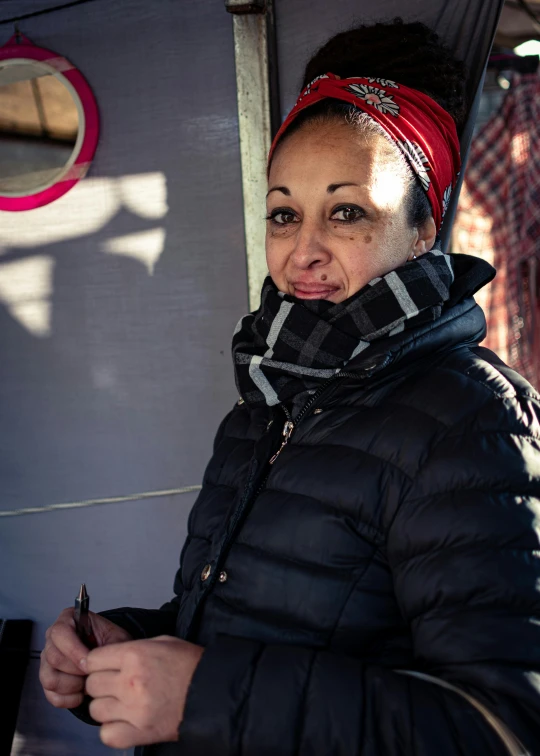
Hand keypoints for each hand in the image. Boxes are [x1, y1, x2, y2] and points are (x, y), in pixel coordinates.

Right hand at [39, 607, 132, 708]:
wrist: (109, 656)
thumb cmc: (111, 643)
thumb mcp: (116, 638)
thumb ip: (109, 645)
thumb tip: (98, 659)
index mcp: (68, 619)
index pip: (60, 633)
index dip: (74, 650)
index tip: (89, 663)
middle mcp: (53, 638)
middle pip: (53, 658)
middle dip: (75, 671)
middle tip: (92, 674)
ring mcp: (47, 660)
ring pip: (49, 679)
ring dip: (72, 686)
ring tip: (88, 683)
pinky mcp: (47, 679)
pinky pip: (51, 695)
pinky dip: (68, 699)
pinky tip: (82, 693)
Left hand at [84, 635, 203, 748]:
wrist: (212, 690)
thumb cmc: (190, 665)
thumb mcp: (163, 642)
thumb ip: (133, 648)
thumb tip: (111, 657)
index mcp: (135, 655)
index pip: (92, 659)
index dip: (96, 662)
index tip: (103, 666)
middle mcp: (130, 681)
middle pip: (92, 684)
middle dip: (100, 684)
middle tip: (114, 685)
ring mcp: (134, 709)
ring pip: (95, 709)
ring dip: (106, 706)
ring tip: (121, 703)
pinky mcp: (140, 732)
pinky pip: (107, 734)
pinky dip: (112, 729)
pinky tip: (124, 721)